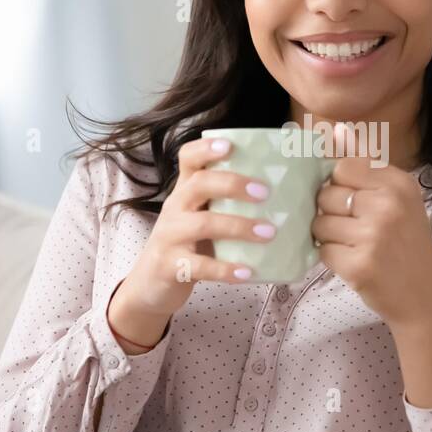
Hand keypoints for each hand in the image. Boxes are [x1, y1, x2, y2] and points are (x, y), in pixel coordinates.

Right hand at [114, 136, 277, 320]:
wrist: (149, 286)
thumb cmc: (187, 246)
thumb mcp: (200, 218)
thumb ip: (226, 205)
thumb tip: (282, 196)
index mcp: (184, 191)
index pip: (188, 158)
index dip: (206, 148)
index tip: (230, 145)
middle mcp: (175, 208)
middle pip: (198, 184)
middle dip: (232, 184)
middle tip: (264, 192)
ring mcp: (170, 237)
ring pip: (202, 224)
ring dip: (238, 226)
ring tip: (268, 232)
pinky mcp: (170, 266)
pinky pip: (200, 266)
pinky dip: (226, 269)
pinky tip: (248, 273)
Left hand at [311, 122, 431, 328]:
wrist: (424, 296)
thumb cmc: (407, 244)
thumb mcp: (397, 198)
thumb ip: (364, 164)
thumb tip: (334, 128)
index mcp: (398, 183)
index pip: (343, 167)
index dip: (338, 184)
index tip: (351, 200)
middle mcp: (388, 205)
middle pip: (327, 194)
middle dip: (331, 212)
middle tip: (354, 228)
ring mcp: (373, 236)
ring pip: (320, 222)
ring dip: (329, 236)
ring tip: (353, 245)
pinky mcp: (359, 265)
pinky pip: (322, 250)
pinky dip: (332, 258)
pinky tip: (352, 261)